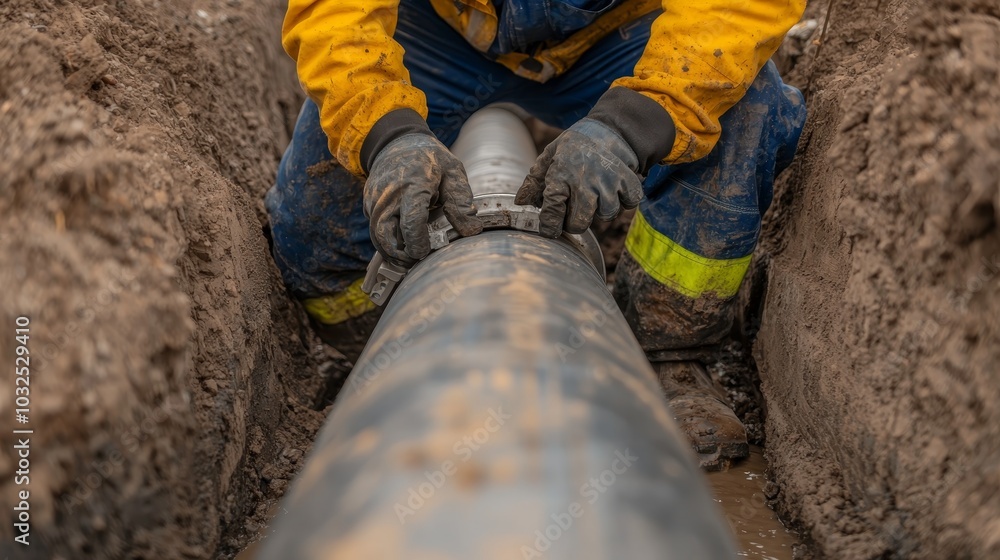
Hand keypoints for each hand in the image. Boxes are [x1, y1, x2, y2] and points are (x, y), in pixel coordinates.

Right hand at [365, 134, 482, 265]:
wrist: (396, 141)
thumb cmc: (428, 158)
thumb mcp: (452, 171)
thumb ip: (461, 201)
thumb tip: (472, 229)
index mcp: (412, 185)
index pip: (411, 221)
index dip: (417, 242)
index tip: (425, 253)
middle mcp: (389, 194)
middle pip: (385, 234)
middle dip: (399, 254)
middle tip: (415, 263)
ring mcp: (375, 199)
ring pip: (376, 235)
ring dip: (390, 252)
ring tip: (408, 260)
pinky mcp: (368, 204)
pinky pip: (375, 228)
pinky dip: (386, 241)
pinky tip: (402, 246)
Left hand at [515, 118, 642, 237]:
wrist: (605, 130)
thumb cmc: (573, 148)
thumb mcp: (548, 156)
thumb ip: (533, 180)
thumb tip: (520, 202)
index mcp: (560, 173)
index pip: (552, 208)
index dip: (550, 225)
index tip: (549, 231)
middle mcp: (584, 179)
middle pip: (580, 222)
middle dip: (575, 223)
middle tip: (574, 212)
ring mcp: (607, 180)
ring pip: (606, 215)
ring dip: (601, 210)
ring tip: (596, 195)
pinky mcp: (627, 180)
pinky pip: (627, 205)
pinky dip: (623, 201)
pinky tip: (614, 190)